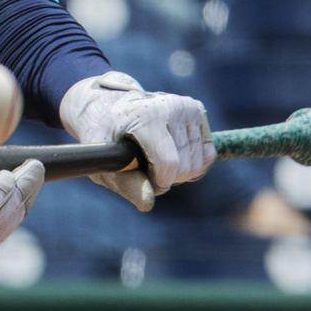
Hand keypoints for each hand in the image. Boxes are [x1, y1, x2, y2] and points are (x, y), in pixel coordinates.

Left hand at [59, 71, 213, 210]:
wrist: (107, 107)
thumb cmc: (104, 138)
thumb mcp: (106, 163)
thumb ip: (128, 184)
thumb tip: (148, 203)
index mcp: (145, 116)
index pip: (169, 164)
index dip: (158, 182)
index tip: (141, 176)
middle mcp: (170, 107)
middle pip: (185, 168)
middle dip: (166, 177)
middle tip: (144, 163)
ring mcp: (186, 107)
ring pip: (198, 164)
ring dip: (178, 170)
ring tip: (154, 154)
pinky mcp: (197, 110)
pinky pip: (207, 155)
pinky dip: (191, 162)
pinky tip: (171, 152)